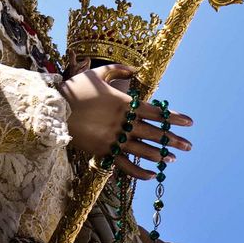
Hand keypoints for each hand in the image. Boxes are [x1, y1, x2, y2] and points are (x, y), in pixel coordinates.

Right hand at [56, 64, 192, 179]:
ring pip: (142, 150)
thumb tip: (135, 68)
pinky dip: (139, 171)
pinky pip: (125, 165)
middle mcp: (122, 121)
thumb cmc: (75, 88)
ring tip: (173, 158)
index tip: (190, 122)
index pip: (156, 112)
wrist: (54, 109)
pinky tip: (151, 174)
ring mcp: (113, 138)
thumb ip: (118, 69)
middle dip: (173, 139)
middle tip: (189, 145)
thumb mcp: (97, 73)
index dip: (174, 117)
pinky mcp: (103, 151)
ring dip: (160, 155)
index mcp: (124, 102)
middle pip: (154, 132)